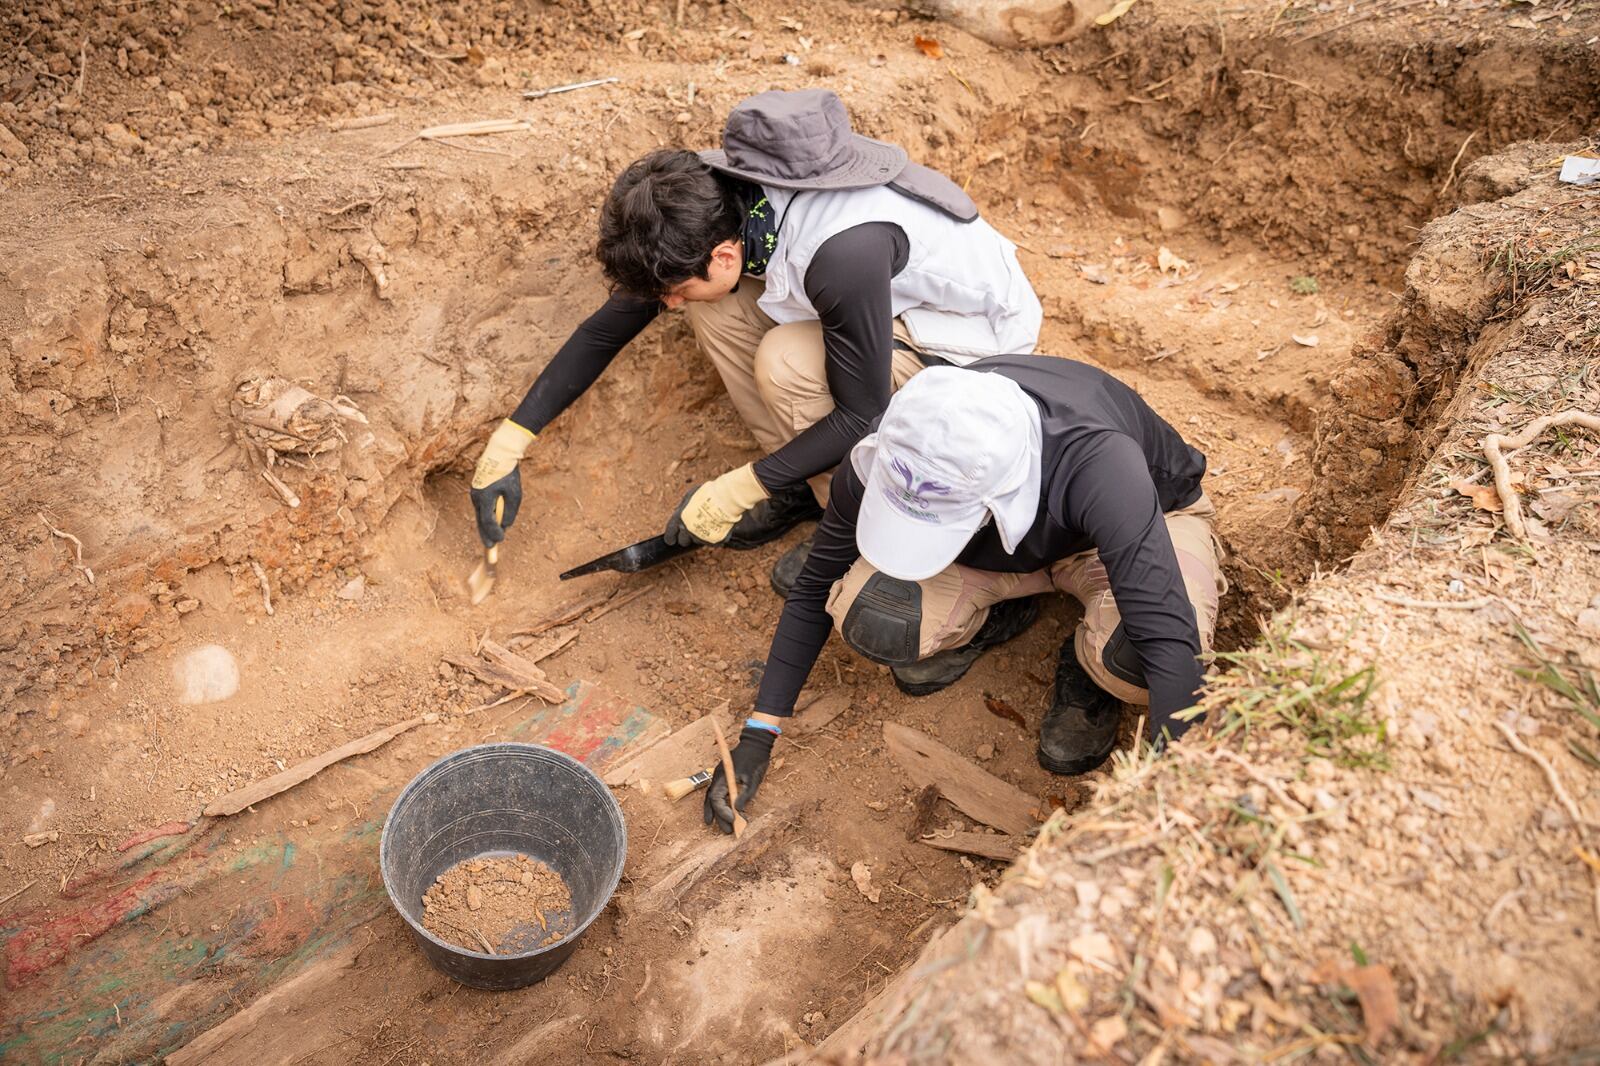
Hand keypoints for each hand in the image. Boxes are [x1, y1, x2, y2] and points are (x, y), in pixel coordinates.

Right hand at [470, 420, 534, 545]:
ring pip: (480, 514)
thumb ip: (510, 511)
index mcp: (484, 498)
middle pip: (481, 521)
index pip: (488, 521)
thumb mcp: (514, 494)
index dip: (494, 533)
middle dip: (486, 535)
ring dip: (485, 527)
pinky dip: (485, 517)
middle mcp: (476, 497)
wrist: (500, 453)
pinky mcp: (478, 490)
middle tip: (490, 547)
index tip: (500, 541)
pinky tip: (489, 524)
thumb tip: (506, 525)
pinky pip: (481, 508)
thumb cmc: (508, 473)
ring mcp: (475, 494)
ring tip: (489, 539)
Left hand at [665, 463, 768, 546]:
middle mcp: (688, 530)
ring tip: (708, 523)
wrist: (726, 499)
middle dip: (686, 536)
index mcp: (680, 518)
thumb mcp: (690, 495)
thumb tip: (678, 512)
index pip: (670, 533)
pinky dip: (713, 536)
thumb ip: (682, 506)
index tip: (671, 540)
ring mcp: (701, 537)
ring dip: (700, 535)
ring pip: (697, 541)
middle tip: (693, 528)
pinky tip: (716, 526)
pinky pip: (711, 542)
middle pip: (683, 541)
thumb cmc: (708, 494)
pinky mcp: (714, 541)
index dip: (670, 537)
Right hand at [704, 724, 777, 833]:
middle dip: (720, 817)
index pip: (716, 798)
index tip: (733, 819)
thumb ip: (746, 795)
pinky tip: (720, 814)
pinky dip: (718, 805)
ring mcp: (719, 777)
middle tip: (729, 831)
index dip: (723, 811)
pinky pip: (717, 793)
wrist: (756, 743)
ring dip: (716, 813)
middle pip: (713, 801)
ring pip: (712, 798)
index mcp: (723, 777)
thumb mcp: (754, 779)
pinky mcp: (724, 778)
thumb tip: (738, 810)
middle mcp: (717, 778)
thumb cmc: (756, 760)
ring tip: (719, 827)